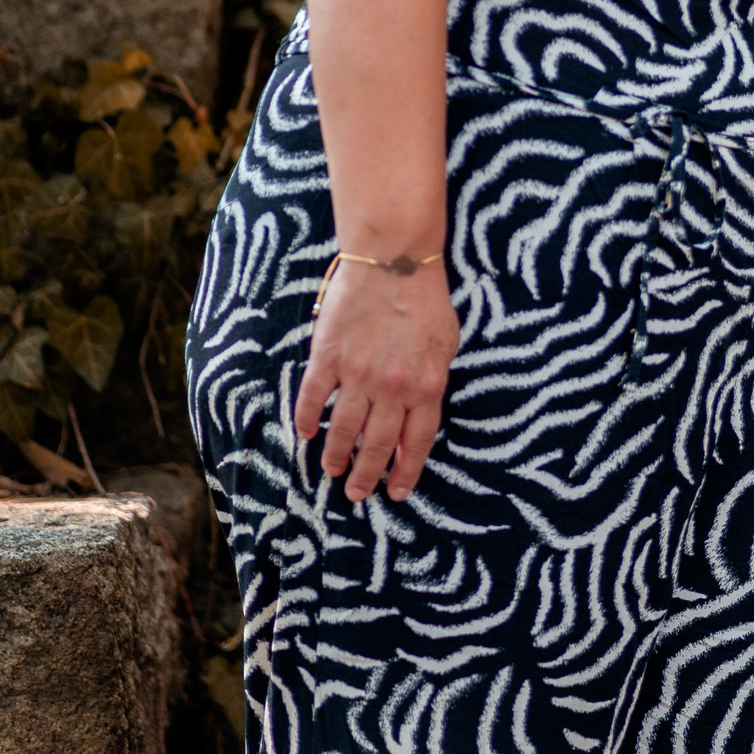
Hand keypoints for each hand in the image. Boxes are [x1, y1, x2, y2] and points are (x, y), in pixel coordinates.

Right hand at [292, 254, 459, 502]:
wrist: (395, 259)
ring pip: (344, 430)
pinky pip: (314, 398)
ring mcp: (358, 374)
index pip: (416, 442)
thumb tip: (422, 413)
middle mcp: (393, 388)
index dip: (406, 470)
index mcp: (427, 386)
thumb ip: (434, 381)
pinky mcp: (329, 357)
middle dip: (367, 475)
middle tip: (357, 494)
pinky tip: (307, 434)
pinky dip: (308, 420)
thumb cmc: (426, 298)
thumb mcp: (447, 344)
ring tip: (332, 471)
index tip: (396, 492)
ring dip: (337, 455)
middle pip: (378, 445)